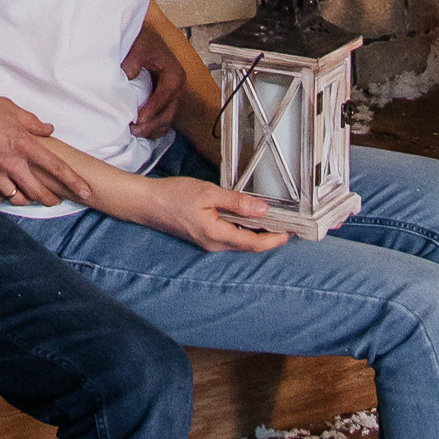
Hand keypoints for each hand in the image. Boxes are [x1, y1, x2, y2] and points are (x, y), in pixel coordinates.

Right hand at [0, 89, 76, 209]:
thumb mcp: (8, 107)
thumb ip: (31, 121)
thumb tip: (48, 129)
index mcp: (23, 144)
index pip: (56, 167)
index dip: (74, 182)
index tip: (87, 192)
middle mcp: (12, 163)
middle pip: (39, 192)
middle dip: (51, 199)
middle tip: (57, 200)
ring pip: (19, 198)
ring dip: (29, 200)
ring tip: (33, 196)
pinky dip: (6, 197)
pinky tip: (8, 191)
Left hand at [123, 24, 185, 141]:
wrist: (141, 38)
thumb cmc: (142, 40)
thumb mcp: (139, 45)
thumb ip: (134, 60)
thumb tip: (128, 76)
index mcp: (174, 73)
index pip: (166, 95)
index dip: (153, 109)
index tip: (139, 119)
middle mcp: (176, 87)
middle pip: (168, 113)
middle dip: (151, 124)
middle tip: (132, 130)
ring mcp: (171, 96)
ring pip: (166, 120)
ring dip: (151, 129)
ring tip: (133, 132)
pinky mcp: (163, 101)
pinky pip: (162, 120)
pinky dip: (152, 128)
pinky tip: (138, 131)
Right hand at [142, 175, 289, 254]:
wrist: (147, 203)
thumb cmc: (173, 196)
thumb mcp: (208, 193)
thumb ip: (236, 202)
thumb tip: (263, 209)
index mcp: (217, 236)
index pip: (253, 244)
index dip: (274, 239)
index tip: (291, 232)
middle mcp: (214, 244)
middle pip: (249, 245)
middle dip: (270, 236)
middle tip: (289, 223)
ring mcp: (209, 242)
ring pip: (240, 241)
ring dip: (257, 233)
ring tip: (274, 219)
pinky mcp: (204, 236)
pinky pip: (230, 236)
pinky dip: (243, 229)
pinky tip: (248, 217)